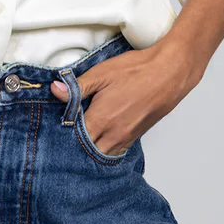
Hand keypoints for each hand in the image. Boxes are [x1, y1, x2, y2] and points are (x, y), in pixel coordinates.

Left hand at [50, 41, 198, 154]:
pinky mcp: (137, 135)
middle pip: (87, 151)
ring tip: (84, 135)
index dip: (64, 133)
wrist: (169, 72)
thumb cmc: (136, 70)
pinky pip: (117, 149)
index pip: (73, 138)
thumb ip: (77, 87)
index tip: (58, 126)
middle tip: (68, 133)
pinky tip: (103, 134)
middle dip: (77, 145)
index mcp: (100, 120)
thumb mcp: (101, 73)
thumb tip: (54, 90)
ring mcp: (127, 137)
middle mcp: (113, 135)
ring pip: (103, 153)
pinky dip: (107, 146)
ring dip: (92, 148)